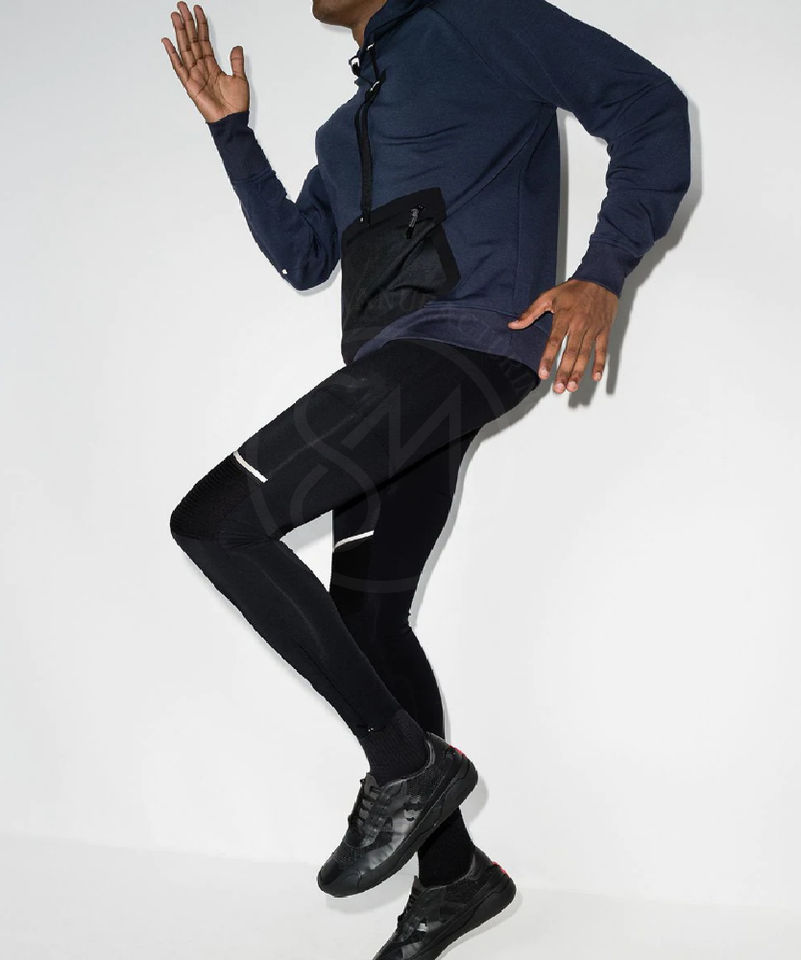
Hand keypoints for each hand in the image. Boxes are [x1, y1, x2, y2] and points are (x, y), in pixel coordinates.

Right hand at [161, 2, 248, 122]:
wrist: (233, 121)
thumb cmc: (236, 106)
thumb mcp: (240, 79)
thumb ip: (236, 62)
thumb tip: (237, 46)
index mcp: (212, 66)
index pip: (204, 40)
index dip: (201, 25)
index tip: (197, 10)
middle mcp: (201, 68)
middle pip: (192, 41)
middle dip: (187, 23)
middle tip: (181, 6)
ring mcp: (195, 76)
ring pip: (185, 49)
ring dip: (179, 32)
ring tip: (175, 16)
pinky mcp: (190, 86)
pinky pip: (179, 68)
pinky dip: (173, 55)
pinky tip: (167, 42)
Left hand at [508, 278, 617, 392]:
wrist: (601, 278)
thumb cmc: (574, 289)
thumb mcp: (549, 296)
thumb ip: (530, 312)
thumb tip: (513, 324)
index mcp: (564, 318)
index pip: (554, 342)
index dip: (548, 358)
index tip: (543, 374)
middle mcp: (579, 325)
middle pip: (571, 352)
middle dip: (564, 372)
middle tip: (559, 388)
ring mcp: (593, 329)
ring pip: (585, 354)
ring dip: (579, 372)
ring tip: (572, 387)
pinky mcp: (604, 330)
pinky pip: (602, 350)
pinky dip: (600, 364)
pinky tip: (594, 377)